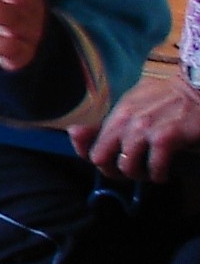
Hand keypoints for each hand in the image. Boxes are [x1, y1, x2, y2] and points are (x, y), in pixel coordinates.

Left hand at [77, 74, 199, 181]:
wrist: (197, 88)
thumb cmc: (168, 97)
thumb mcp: (135, 102)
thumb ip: (113, 120)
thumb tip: (76, 131)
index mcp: (117, 113)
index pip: (86, 140)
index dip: (89, 156)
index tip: (105, 164)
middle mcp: (125, 121)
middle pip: (100, 158)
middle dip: (112, 171)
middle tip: (129, 173)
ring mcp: (144, 129)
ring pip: (126, 166)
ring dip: (138, 175)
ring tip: (149, 173)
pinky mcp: (165, 137)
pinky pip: (154, 167)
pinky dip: (159, 175)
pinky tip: (164, 173)